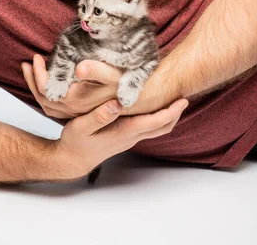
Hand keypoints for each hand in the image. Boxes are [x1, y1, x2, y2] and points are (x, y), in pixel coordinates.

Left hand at [21, 54, 122, 118]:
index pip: (49, 90)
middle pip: (44, 98)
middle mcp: (75, 109)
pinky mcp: (81, 108)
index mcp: (79, 101)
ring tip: (31, 68)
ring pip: (48, 104)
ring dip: (37, 86)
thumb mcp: (114, 74)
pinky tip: (49, 79)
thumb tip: (79, 68)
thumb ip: (97, 71)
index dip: (39, 74)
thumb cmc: (127, 81)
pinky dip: (47, 92)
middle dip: (33, 79)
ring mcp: (77, 111)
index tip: (37, 57)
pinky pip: (56, 105)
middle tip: (29, 61)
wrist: (143, 98)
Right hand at [55, 97, 189, 179]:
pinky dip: (156, 118)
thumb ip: (99, 116)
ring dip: (167, 116)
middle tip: (184, 96)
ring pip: (156, 129)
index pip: (154, 122)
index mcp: (123, 131)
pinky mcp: (125, 137)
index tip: (182, 100)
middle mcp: (130, 136)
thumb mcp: (81, 126)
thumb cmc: (76, 142)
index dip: (170, 111)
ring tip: (173, 99)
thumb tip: (117, 103)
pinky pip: (148, 128)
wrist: (73, 160)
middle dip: (175, 113)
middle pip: (162, 127)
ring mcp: (129, 139)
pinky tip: (153, 106)